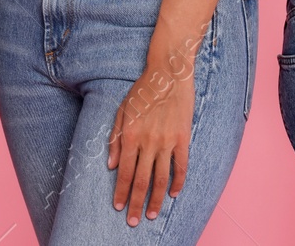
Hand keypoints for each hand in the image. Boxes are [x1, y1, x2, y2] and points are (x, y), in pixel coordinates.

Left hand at [107, 55, 196, 225]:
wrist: (169, 73)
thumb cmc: (142, 90)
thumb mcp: (122, 110)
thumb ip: (115, 138)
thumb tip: (111, 165)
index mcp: (131, 135)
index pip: (124, 172)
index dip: (121, 192)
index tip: (119, 207)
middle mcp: (148, 141)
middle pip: (141, 180)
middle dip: (136, 203)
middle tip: (133, 221)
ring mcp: (167, 141)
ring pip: (161, 178)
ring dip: (155, 199)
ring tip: (151, 214)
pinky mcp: (183, 138)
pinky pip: (181, 165)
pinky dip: (178, 182)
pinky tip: (173, 194)